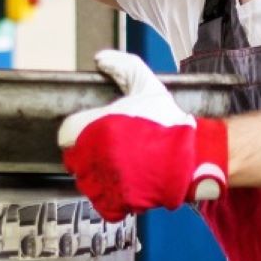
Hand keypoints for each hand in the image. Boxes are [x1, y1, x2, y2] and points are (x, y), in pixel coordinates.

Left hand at [58, 50, 228, 220]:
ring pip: (85, 181)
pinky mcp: (116, 202)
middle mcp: (93, 156)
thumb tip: (100, 59)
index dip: (80, 132)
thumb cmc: (168, 122)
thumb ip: (123, 67)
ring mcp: (103, 181)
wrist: (193, 156)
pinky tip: (126, 184)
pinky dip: (110, 196)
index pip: (67, 133)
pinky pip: (101, 202)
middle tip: (110, 150)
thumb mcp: (147, 86)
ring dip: (97, 175)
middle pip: (74, 158)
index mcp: (94, 126)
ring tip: (121, 167)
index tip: (94, 132)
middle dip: (88, 154)